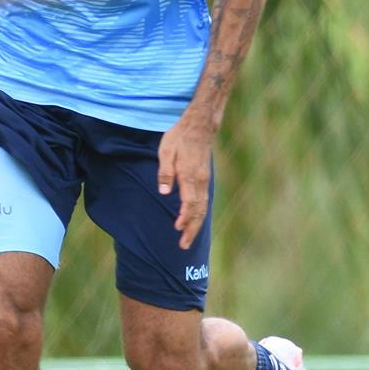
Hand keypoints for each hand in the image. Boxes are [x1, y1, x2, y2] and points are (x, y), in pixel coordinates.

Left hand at [156, 110, 215, 250]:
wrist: (199, 124)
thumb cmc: (179, 136)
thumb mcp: (166, 151)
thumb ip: (165, 173)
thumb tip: (164, 193)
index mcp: (190, 176)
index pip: (189, 204)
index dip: (184, 218)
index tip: (177, 229)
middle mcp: (200, 181)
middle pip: (199, 211)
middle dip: (192, 230)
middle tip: (184, 246)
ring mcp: (204, 180)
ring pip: (203, 208)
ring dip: (196, 224)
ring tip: (189, 238)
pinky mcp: (204, 178)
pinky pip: (204, 201)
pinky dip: (199, 214)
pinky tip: (195, 220)